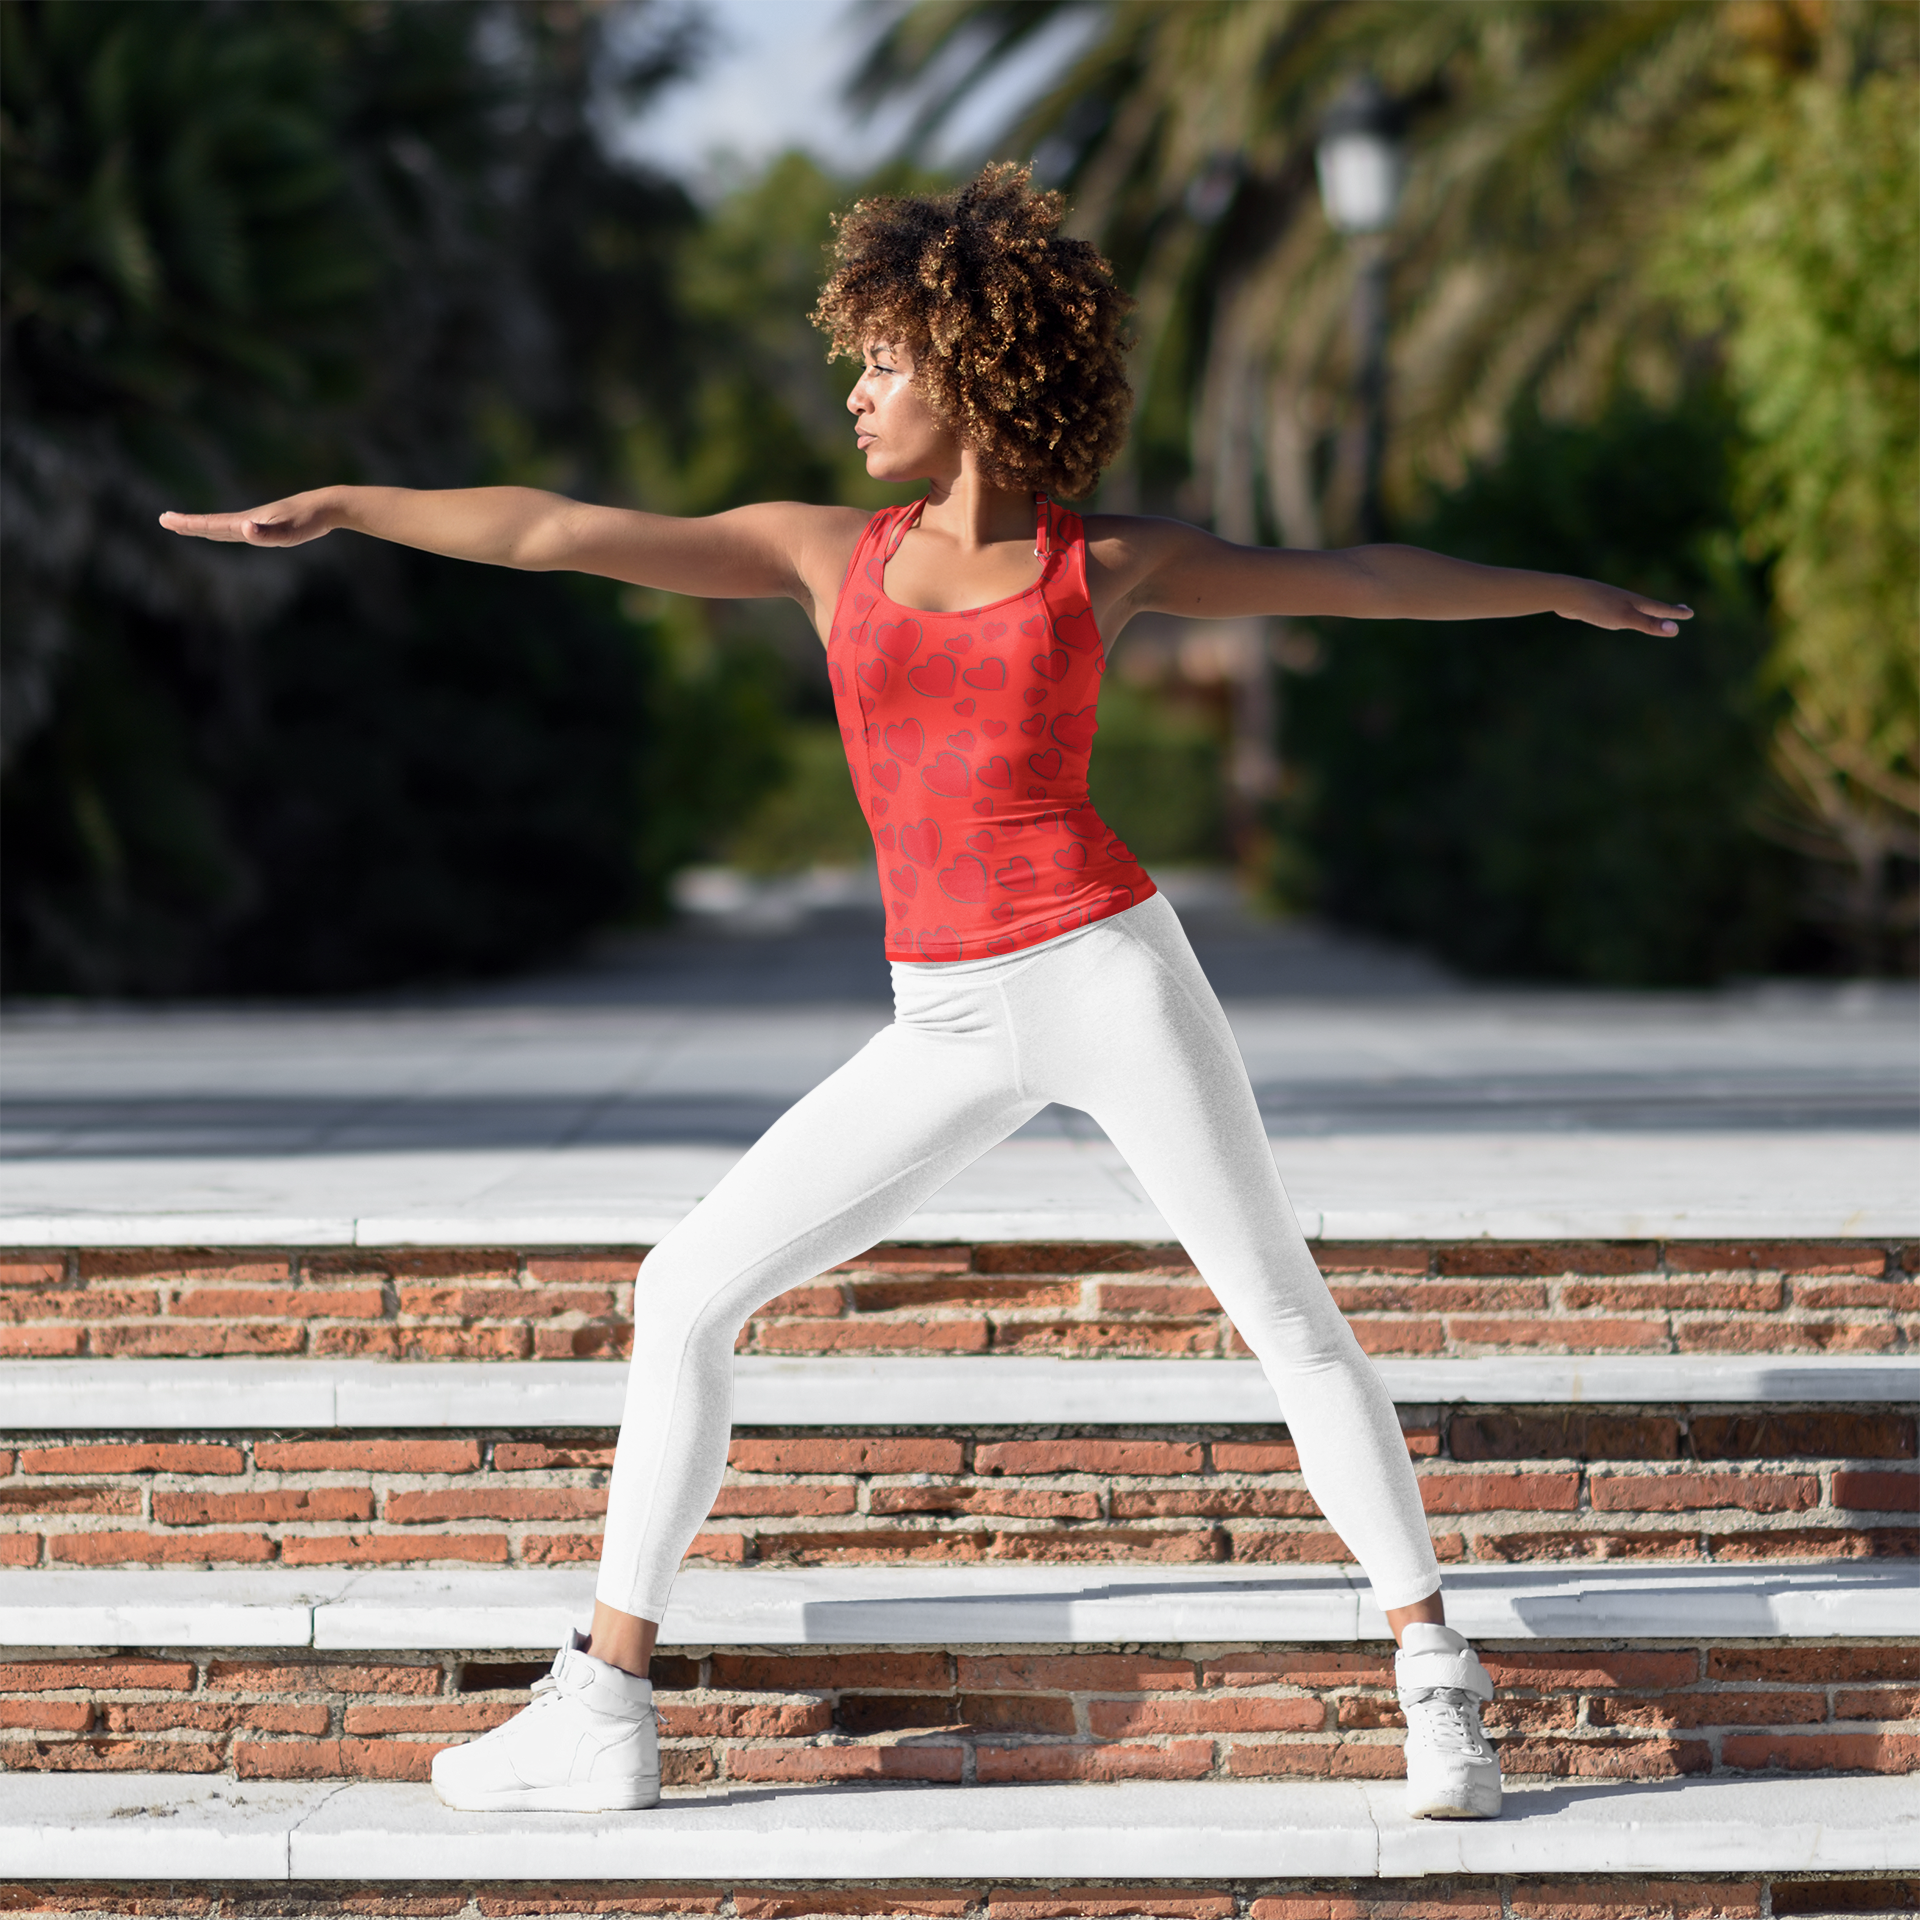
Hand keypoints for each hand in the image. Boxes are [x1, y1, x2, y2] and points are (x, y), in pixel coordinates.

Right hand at [158, 488, 340, 546]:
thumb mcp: (288, 532)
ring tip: (187, 525)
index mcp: (247, 522)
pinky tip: (231, 530)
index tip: (165, 519)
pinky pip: (242, 528)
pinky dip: (228, 529)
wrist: (327, 506)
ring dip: (205, 526)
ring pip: (225, 525)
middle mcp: (249, 520)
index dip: (188, 524)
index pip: (211, 524)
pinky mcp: (270, 523)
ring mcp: (258, 521)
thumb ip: (266, 534)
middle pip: (212, 523)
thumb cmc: (308, 521)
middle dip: (188, 524)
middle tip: (164, 520)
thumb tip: (243, 529)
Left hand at [1557, 578, 1692, 635]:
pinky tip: (1618, 616)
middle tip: (1681, 610)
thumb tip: (1675, 630)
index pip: (1661, 609)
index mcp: (1636, 603)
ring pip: (1635, 608)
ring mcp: (1613, 602)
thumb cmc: (1598, 606)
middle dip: (1667, 610)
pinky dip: (1627, 614)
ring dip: (1647, 611)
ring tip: (1653, 614)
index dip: (1676, 613)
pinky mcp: (1599, 606)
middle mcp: (1627, 600)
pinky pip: (1619, 611)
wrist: (1568, 595)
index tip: (1691, 613)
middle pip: (1651, 606)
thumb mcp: (1626, 618)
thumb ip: (1649, 624)